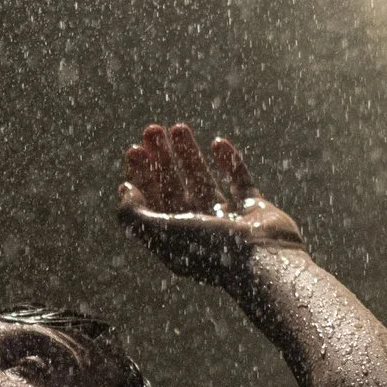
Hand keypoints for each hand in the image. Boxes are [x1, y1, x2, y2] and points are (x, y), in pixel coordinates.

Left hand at [117, 122, 303, 284]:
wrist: (262, 260)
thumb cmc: (210, 249)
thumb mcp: (161, 232)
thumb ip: (134, 214)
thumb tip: (124, 190)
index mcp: (175, 241)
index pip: (152, 203)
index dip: (141, 177)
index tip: (134, 150)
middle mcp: (199, 231)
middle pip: (174, 188)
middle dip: (162, 159)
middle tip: (152, 129)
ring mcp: (228, 221)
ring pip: (203, 181)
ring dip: (189, 155)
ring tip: (178, 127)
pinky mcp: (255, 211)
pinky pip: (240, 181)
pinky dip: (230, 162)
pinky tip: (218, 143)